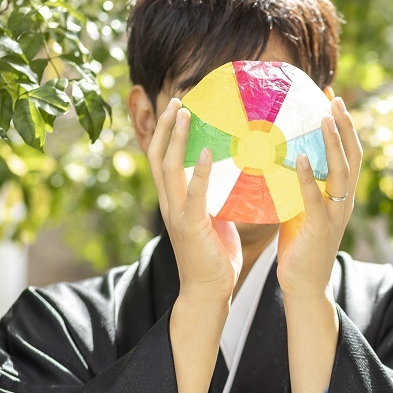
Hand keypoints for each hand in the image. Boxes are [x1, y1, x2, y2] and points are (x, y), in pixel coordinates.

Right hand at [148, 98, 241, 304]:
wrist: (209, 291)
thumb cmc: (215, 256)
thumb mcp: (215, 219)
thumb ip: (216, 198)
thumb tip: (233, 176)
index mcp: (175, 202)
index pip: (164, 160)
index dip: (167, 133)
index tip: (179, 108)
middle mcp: (170, 204)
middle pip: (159, 156)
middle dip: (167, 127)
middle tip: (179, 101)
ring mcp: (178, 215)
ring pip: (170, 169)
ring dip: (177, 140)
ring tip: (186, 115)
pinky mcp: (191, 228)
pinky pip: (193, 195)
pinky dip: (199, 172)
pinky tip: (207, 153)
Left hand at [277, 97, 362, 299]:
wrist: (304, 285)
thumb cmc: (299, 247)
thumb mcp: (300, 209)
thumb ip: (297, 186)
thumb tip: (278, 159)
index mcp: (341, 196)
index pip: (349, 154)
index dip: (344, 126)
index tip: (331, 99)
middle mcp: (345, 202)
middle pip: (353, 156)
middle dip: (345, 126)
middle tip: (335, 99)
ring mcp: (336, 215)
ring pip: (342, 172)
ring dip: (333, 143)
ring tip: (324, 118)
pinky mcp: (321, 228)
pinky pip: (316, 198)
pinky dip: (309, 177)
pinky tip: (302, 158)